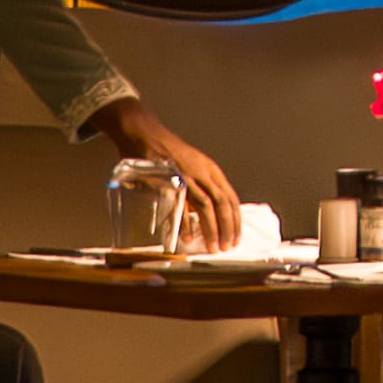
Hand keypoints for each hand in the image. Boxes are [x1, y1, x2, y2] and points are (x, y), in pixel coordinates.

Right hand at [95, 100, 238, 243]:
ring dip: (212, 229)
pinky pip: (181, 206)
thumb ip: (201, 187)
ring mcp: (188, 176)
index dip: (236, 219)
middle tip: (227, 246)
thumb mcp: (193, 167)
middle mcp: (203, 173)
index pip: (231, 198)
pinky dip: (186, 223)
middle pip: (223, 204)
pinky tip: (188, 237)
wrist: (146, 135)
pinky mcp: (170, 181)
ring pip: (207, 206)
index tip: (236, 236)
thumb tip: (207, 214)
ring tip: (213, 247)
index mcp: (211, 170)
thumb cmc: (168, 154)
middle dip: (228, 228)